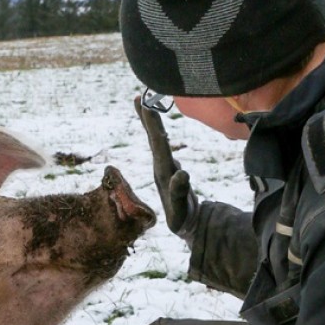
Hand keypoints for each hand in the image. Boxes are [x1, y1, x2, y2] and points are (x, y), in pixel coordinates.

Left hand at [135, 97, 196, 236]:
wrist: (185, 226)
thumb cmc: (184, 218)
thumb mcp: (182, 209)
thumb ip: (180, 192)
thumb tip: (181, 173)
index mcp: (163, 171)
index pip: (157, 142)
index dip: (152, 123)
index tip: (145, 104)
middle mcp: (161, 167)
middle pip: (154, 138)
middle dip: (147, 118)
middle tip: (139, 97)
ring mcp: (164, 168)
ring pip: (157, 141)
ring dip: (151, 123)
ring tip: (145, 106)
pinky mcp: (170, 170)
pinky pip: (163, 147)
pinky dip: (160, 135)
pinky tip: (158, 129)